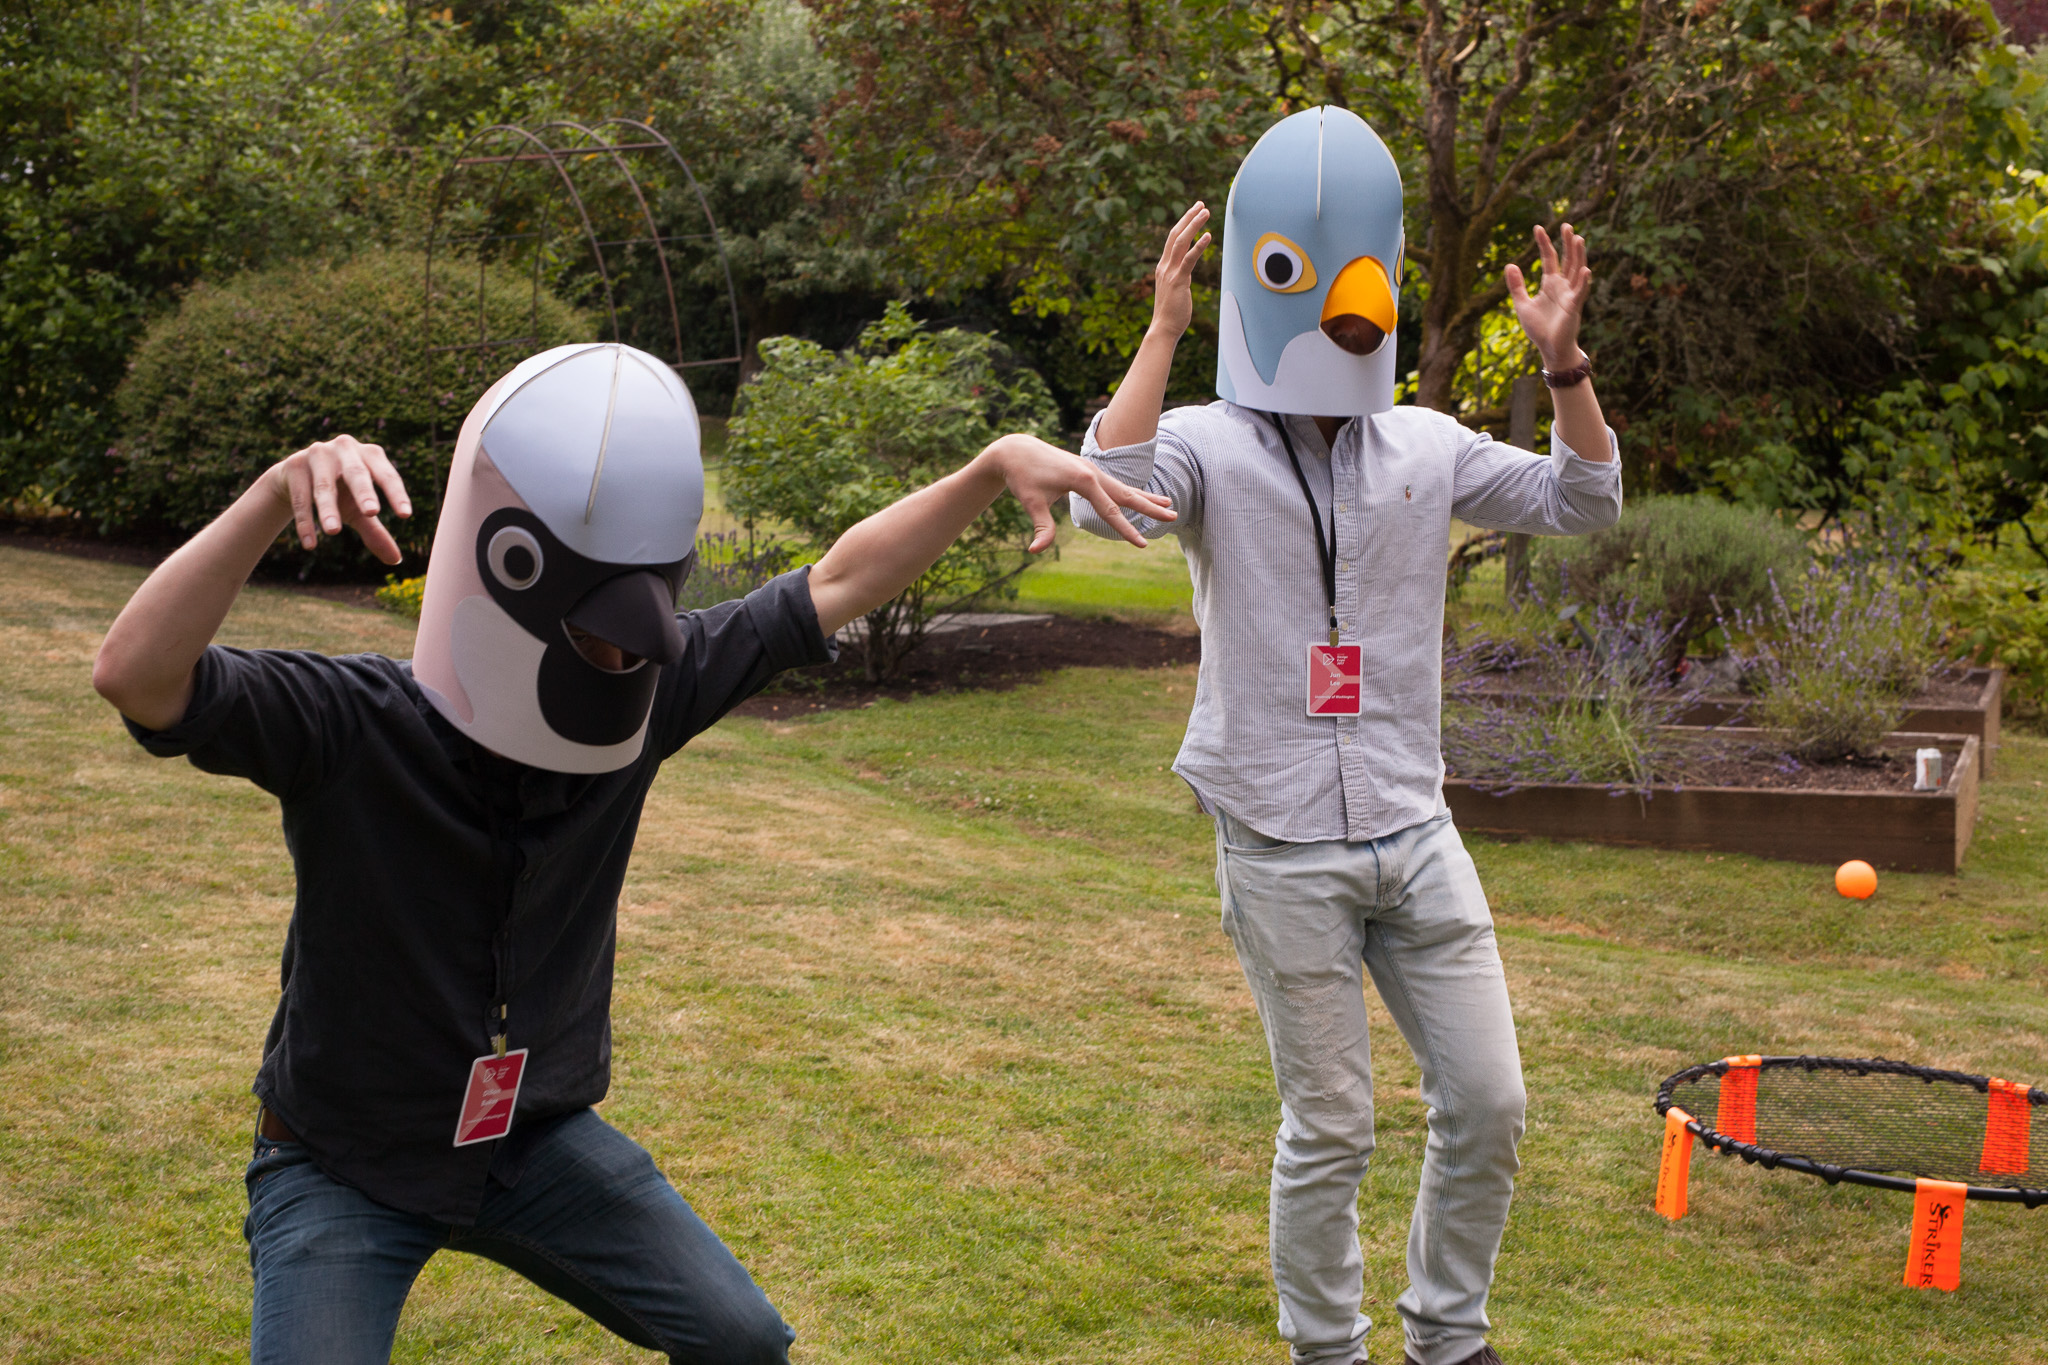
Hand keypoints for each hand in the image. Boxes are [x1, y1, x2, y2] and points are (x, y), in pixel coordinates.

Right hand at [262, 435, 412, 563]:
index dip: (396, 494)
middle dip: (364, 492)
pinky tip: (310, 545)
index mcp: (370, 455)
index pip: (387, 475)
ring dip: (328, 510)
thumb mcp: (358, 510)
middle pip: (356, 473)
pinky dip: (305, 522)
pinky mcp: (294, 465)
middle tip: (372, 513)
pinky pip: (300, 497)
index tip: (405, 515)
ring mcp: (318, 453)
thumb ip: (376, 531)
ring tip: (334, 531)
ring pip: (324, 487)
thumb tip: (396, 560)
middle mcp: (345, 448)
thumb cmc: (339, 491)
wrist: (296, 476)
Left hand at [982, 434, 1175, 552]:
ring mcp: (1093, 470)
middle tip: (1173, 516)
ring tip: (1170, 506)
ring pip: (1125, 488)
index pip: (1110, 510)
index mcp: (1083, 480)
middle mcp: (1093, 473)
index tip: (1142, 545)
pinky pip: (1116, 485)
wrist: (1017, 450)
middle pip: (1127, 495)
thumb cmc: (1023, 476)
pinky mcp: (1089, 471)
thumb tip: (1035, 550)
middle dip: (1150, 508)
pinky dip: (1132, 493)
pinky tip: (1144, 498)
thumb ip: (1040, 527)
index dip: (1126, 530)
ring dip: (1147, 499)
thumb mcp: (1031, 503)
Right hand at [1149, 201, 1210, 339]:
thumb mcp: (1174, 291)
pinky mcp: (1179, 280)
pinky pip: (1189, 259)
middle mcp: (1164, 266)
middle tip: (1201, 204)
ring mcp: (1170, 272)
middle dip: (1188, 217)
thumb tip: (1185, 274)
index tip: (1193, 211)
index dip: (1183, 223)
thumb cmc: (1171, 314)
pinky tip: (1208, 236)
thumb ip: (1178, 278)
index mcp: (1163, 267)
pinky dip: (1199, 246)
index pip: (1172, 239)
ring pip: (1181, 241)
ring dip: (1194, 224)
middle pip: (1175, 234)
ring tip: (1206, 212)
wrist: (1163, 329)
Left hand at [1505, 223, 1591, 370]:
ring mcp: (1570, 294)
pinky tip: (1585, 269)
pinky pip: (1581, 291)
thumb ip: (1516, 286)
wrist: (1550, 348)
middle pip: (1567, 259)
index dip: (1544, 243)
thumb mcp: (1522, 305)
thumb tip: (1510, 265)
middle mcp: (1563, 285)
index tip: (1537, 228)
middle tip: (1566, 225)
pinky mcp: (1574, 307)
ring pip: (1577, 270)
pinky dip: (1583, 281)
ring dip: (1578, 255)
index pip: (1549, 258)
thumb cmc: (1539, 328)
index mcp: (1551, 283)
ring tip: (1578, 238)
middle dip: (1567, 243)